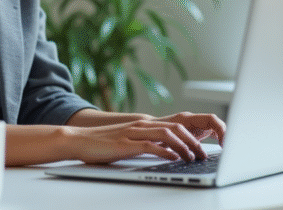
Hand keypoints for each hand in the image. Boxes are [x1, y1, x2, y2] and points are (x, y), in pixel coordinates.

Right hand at [66, 115, 222, 164]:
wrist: (79, 140)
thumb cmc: (103, 144)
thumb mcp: (129, 142)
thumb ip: (147, 144)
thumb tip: (168, 152)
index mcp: (143, 124)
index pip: (174, 124)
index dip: (191, 133)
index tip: (203, 144)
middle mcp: (141, 125)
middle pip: (175, 127)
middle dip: (193, 140)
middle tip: (203, 154)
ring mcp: (133, 133)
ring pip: (166, 134)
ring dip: (183, 146)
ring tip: (192, 157)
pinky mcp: (125, 144)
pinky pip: (149, 145)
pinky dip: (164, 151)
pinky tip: (173, 158)